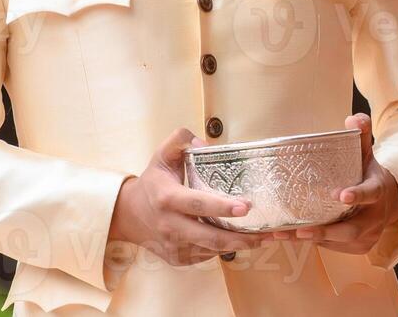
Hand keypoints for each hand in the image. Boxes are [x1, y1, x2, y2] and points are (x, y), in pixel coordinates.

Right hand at [110, 127, 268, 265]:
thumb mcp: (163, 154)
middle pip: (210, 237)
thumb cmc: (153, 182)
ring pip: (212, 250)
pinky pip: (206, 255)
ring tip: (265, 238)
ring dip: (240, 246)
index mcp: (167, 198)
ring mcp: (173, 245)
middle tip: (267, 232)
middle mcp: (170, 225)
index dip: (222, 207)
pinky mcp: (178, 258)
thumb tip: (206, 145)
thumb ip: (182, 139)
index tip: (246, 206)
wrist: (129, 214)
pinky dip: (224, 248)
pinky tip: (241, 240)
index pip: (198, 204)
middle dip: (241, 238)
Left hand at [277, 113, 397, 254]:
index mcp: (378, 190)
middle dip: (325, 231)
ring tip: (282, 234)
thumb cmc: (368, 174)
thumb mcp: (367, 153)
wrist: (388, 202)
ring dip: (309, 239)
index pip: (370, 193)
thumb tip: (353, 118)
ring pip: (337, 242)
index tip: (341, 196)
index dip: (357, 195)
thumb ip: (361, 135)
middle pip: (351, 230)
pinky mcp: (356, 248)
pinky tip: (288, 237)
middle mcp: (374, 217)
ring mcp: (367, 236)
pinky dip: (311, 243)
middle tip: (301, 230)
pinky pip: (332, 248)